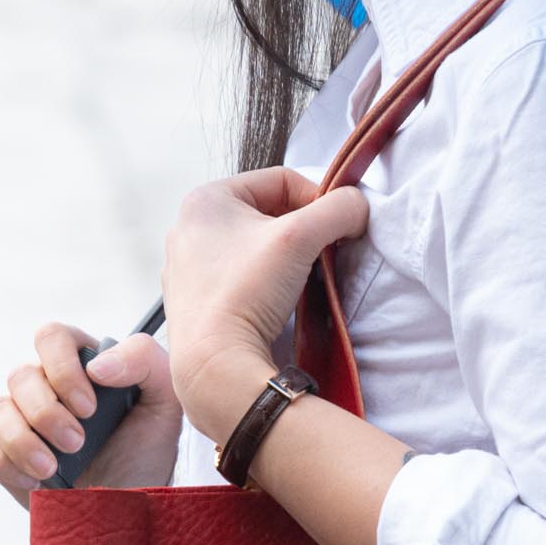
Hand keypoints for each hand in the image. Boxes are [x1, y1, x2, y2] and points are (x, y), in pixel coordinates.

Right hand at [0, 319, 183, 505]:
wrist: (129, 505)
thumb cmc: (146, 451)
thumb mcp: (166, 401)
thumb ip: (144, 360)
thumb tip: (97, 365)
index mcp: (81, 363)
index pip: (52, 337)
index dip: (63, 369)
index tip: (89, 408)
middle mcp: (45, 384)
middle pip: (20, 375)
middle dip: (47, 414)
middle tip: (78, 444)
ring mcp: (20, 417)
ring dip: (23, 440)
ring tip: (53, 469)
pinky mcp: (2, 450)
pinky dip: (4, 460)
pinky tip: (35, 478)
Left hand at [161, 168, 370, 442]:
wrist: (214, 364)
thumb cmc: (245, 294)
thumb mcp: (302, 237)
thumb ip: (339, 209)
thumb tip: (357, 207)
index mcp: (206, 200)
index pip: (280, 180)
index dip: (317, 198)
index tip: (335, 227)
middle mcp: (189, 229)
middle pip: (267, 214)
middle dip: (301, 233)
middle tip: (321, 255)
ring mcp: (188, 268)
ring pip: (255, 248)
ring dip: (284, 260)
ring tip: (299, 283)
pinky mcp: (195, 302)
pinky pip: (240, 280)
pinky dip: (264, 286)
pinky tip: (275, 305)